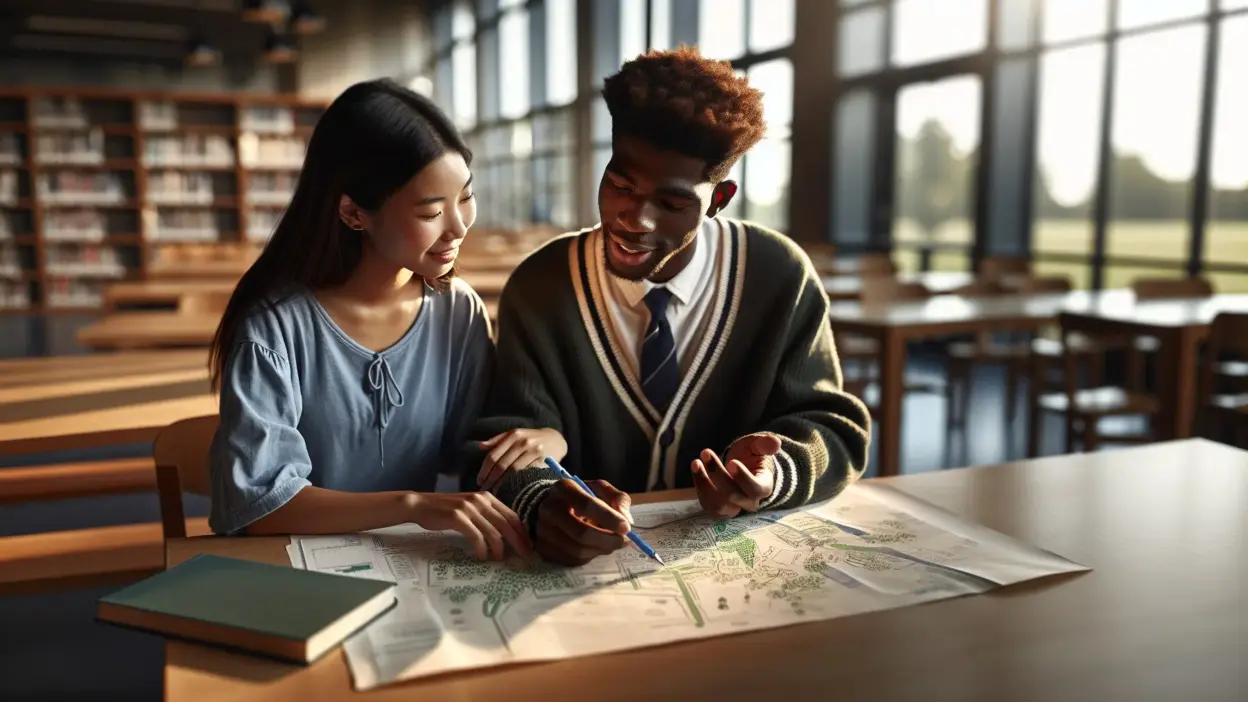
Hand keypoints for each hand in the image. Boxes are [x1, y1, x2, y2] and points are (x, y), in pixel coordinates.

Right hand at [408, 492, 533, 560]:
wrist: (420, 505)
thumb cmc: (446, 510)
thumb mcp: (470, 508)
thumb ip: (487, 516)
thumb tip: (505, 535)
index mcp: (487, 497)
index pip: (512, 515)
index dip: (522, 531)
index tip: (529, 545)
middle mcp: (480, 500)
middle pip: (507, 523)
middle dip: (518, 541)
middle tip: (524, 555)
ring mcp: (469, 508)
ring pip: (493, 531)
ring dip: (499, 548)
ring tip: (499, 559)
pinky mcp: (457, 517)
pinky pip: (476, 536)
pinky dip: (482, 548)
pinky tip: (482, 556)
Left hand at [478, 428, 567, 490]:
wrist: (555, 439)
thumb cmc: (530, 438)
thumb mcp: (515, 434)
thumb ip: (497, 440)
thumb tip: (480, 446)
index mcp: (513, 436)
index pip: (493, 456)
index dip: (484, 471)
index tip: (479, 481)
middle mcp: (523, 442)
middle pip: (501, 465)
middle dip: (491, 480)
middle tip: (485, 490)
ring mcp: (534, 451)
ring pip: (513, 471)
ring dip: (503, 484)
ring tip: (496, 492)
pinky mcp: (544, 461)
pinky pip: (527, 474)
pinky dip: (518, 483)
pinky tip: (511, 489)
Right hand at [534, 479, 632, 565]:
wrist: (550, 507)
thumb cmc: (580, 497)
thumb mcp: (599, 489)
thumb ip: (617, 498)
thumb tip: (626, 518)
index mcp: (564, 489)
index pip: (587, 505)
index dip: (609, 518)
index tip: (626, 527)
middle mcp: (549, 509)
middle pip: (581, 533)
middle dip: (608, 540)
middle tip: (624, 540)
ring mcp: (543, 531)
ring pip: (578, 550)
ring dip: (601, 550)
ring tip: (611, 543)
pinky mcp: (544, 549)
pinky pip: (572, 560)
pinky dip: (590, 556)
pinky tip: (595, 547)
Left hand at [691, 433, 780, 517]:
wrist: (742, 467)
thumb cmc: (751, 456)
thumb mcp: (758, 446)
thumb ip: (765, 444)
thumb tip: (775, 442)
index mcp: (763, 486)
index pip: (755, 489)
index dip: (743, 478)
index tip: (731, 462)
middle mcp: (749, 502)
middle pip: (732, 495)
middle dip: (718, 473)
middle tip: (706, 452)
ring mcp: (733, 508)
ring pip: (718, 505)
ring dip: (704, 483)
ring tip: (696, 462)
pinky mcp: (718, 509)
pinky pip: (707, 504)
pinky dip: (699, 487)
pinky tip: (697, 469)